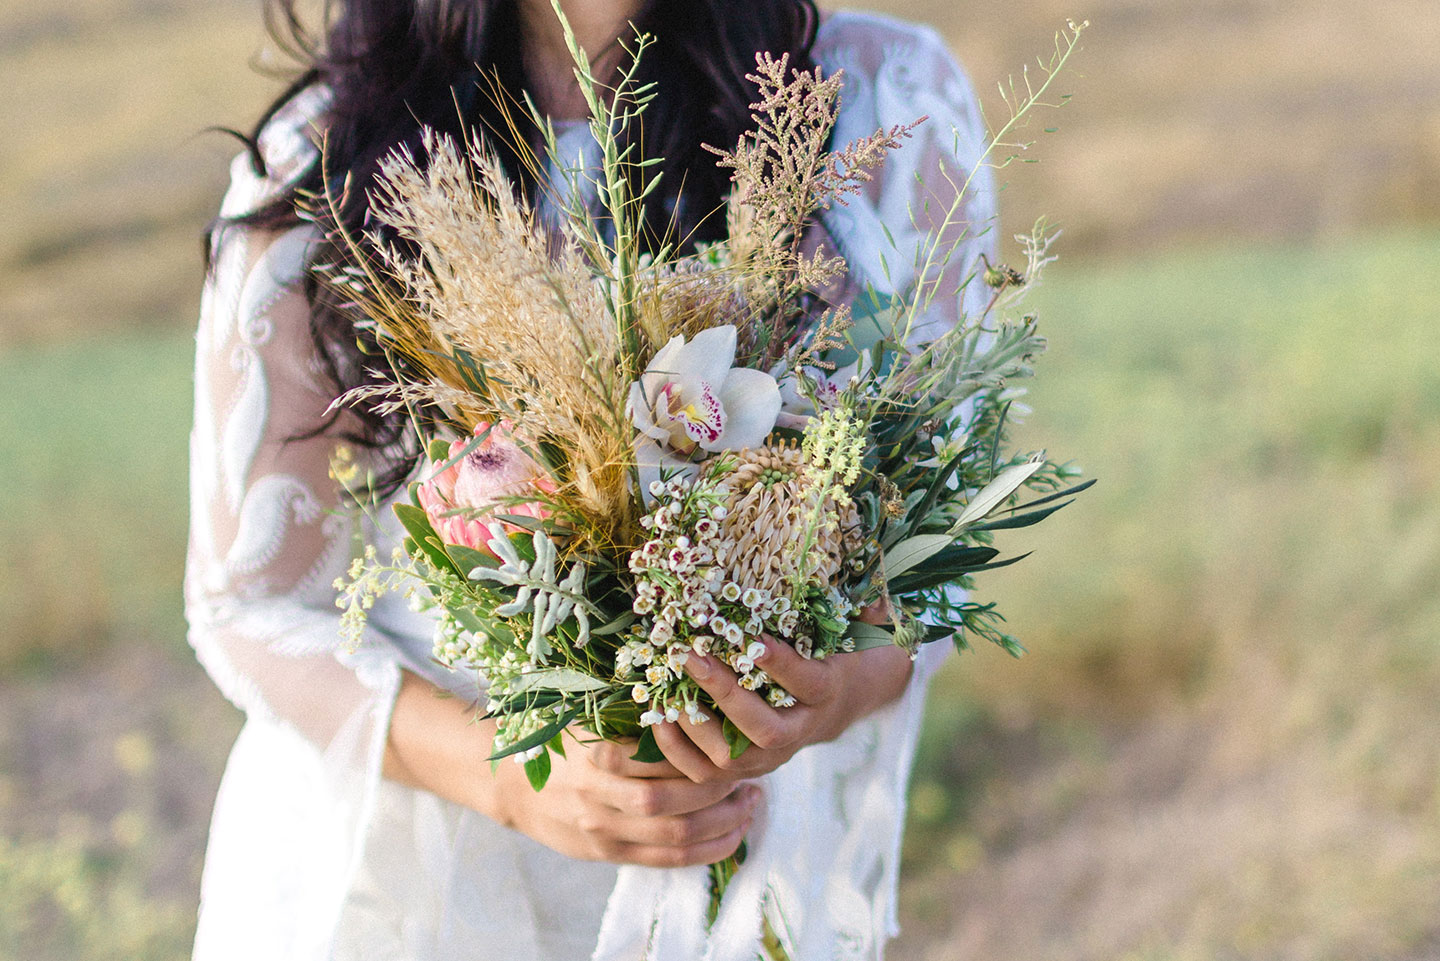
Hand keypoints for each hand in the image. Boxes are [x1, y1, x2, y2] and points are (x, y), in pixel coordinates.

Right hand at [384, 671, 758, 867]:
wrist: (506, 783)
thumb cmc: (556, 737)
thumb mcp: (586, 713)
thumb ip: (630, 710)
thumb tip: (693, 692)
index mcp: (594, 754)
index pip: (660, 758)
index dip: (704, 754)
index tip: (735, 741)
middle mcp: (597, 796)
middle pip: (672, 801)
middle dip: (720, 793)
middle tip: (754, 780)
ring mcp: (601, 830)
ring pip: (674, 836)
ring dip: (721, 825)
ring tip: (749, 808)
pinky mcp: (606, 853)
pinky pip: (666, 860)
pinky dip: (705, 851)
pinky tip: (731, 836)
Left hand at [653, 629, 913, 783]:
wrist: (835, 707)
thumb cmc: (831, 652)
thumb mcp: (845, 627)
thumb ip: (852, 604)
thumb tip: (853, 561)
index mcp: (827, 691)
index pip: (807, 682)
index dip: (781, 665)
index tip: (755, 639)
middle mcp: (801, 731)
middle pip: (766, 727)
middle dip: (727, 695)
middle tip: (694, 657)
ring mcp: (772, 756)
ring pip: (734, 756)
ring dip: (697, 724)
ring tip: (668, 686)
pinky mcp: (745, 769)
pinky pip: (708, 773)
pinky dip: (678, 750)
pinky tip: (657, 716)